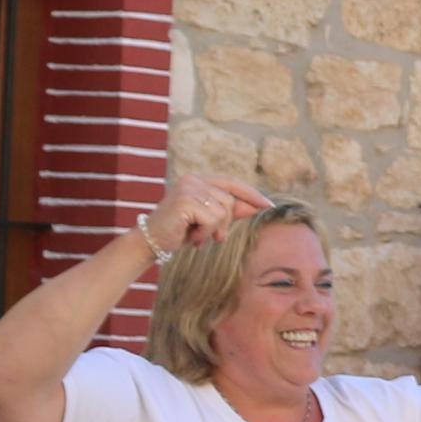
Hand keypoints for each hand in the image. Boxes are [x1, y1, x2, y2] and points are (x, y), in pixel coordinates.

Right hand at [141, 175, 268, 255]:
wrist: (151, 241)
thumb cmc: (180, 231)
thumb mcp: (209, 220)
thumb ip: (230, 211)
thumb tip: (256, 206)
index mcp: (199, 180)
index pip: (232, 183)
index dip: (251, 194)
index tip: (269, 206)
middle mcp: (193, 180)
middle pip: (230, 201)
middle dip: (224, 223)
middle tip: (209, 236)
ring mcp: (188, 188)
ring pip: (222, 211)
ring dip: (212, 230)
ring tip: (196, 235)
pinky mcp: (185, 201)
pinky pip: (211, 220)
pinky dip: (204, 233)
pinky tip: (191, 237)